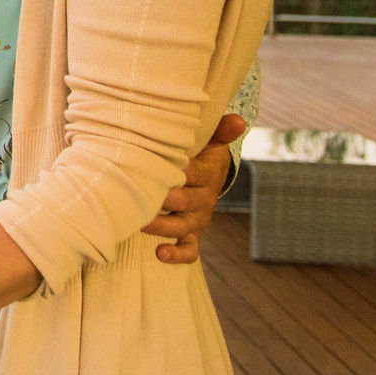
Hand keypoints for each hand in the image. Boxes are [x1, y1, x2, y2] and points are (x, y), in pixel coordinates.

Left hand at [142, 112, 246, 264]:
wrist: (209, 177)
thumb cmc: (201, 154)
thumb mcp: (211, 140)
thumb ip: (220, 130)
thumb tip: (238, 119)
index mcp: (208, 174)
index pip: (194, 173)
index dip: (177, 170)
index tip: (155, 162)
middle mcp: (204, 199)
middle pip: (184, 202)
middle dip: (163, 198)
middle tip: (137, 191)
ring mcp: (197, 219)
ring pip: (181, 227)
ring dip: (160, 226)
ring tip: (139, 221)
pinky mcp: (192, 234)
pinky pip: (189, 250)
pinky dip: (177, 255)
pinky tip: (160, 254)